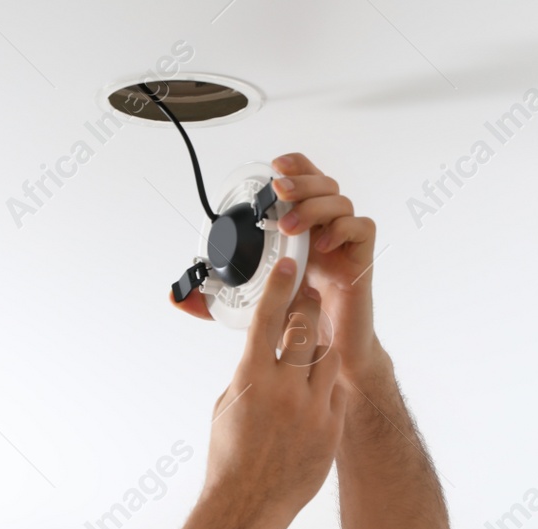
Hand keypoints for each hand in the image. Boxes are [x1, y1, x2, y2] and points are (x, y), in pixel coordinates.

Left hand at [173, 152, 384, 383]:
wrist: (329, 354)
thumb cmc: (294, 323)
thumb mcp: (243, 306)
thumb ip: (211, 301)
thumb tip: (175, 297)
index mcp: (300, 230)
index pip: (303, 182)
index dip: (294, 166)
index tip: (272, 167)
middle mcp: (324, 230)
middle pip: (322, 183)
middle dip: (300, 181)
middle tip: (277, 194)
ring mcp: (344, 243)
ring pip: (340, 201)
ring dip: (314, 207)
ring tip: (291, 227)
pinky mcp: (361, 260)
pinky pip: (362, 228)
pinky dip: (343, 229)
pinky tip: (322, 245)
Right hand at [201, 256, 346, 528]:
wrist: (248, 505)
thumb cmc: (229, 457)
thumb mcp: (227, 405)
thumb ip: (248, 373)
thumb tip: (263, 350)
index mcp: (251, 380)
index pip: (269, 319)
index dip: (280, 287)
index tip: (289, 265)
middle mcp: (285, 389)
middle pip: (306, 328)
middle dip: (306, 309)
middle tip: (305, 300)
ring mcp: (313, 408)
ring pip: (327, 356)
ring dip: (316, 347)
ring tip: (306, 352)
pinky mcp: (331, 427)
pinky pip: (335, 388)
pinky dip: (325, 382)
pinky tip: (312, 390)